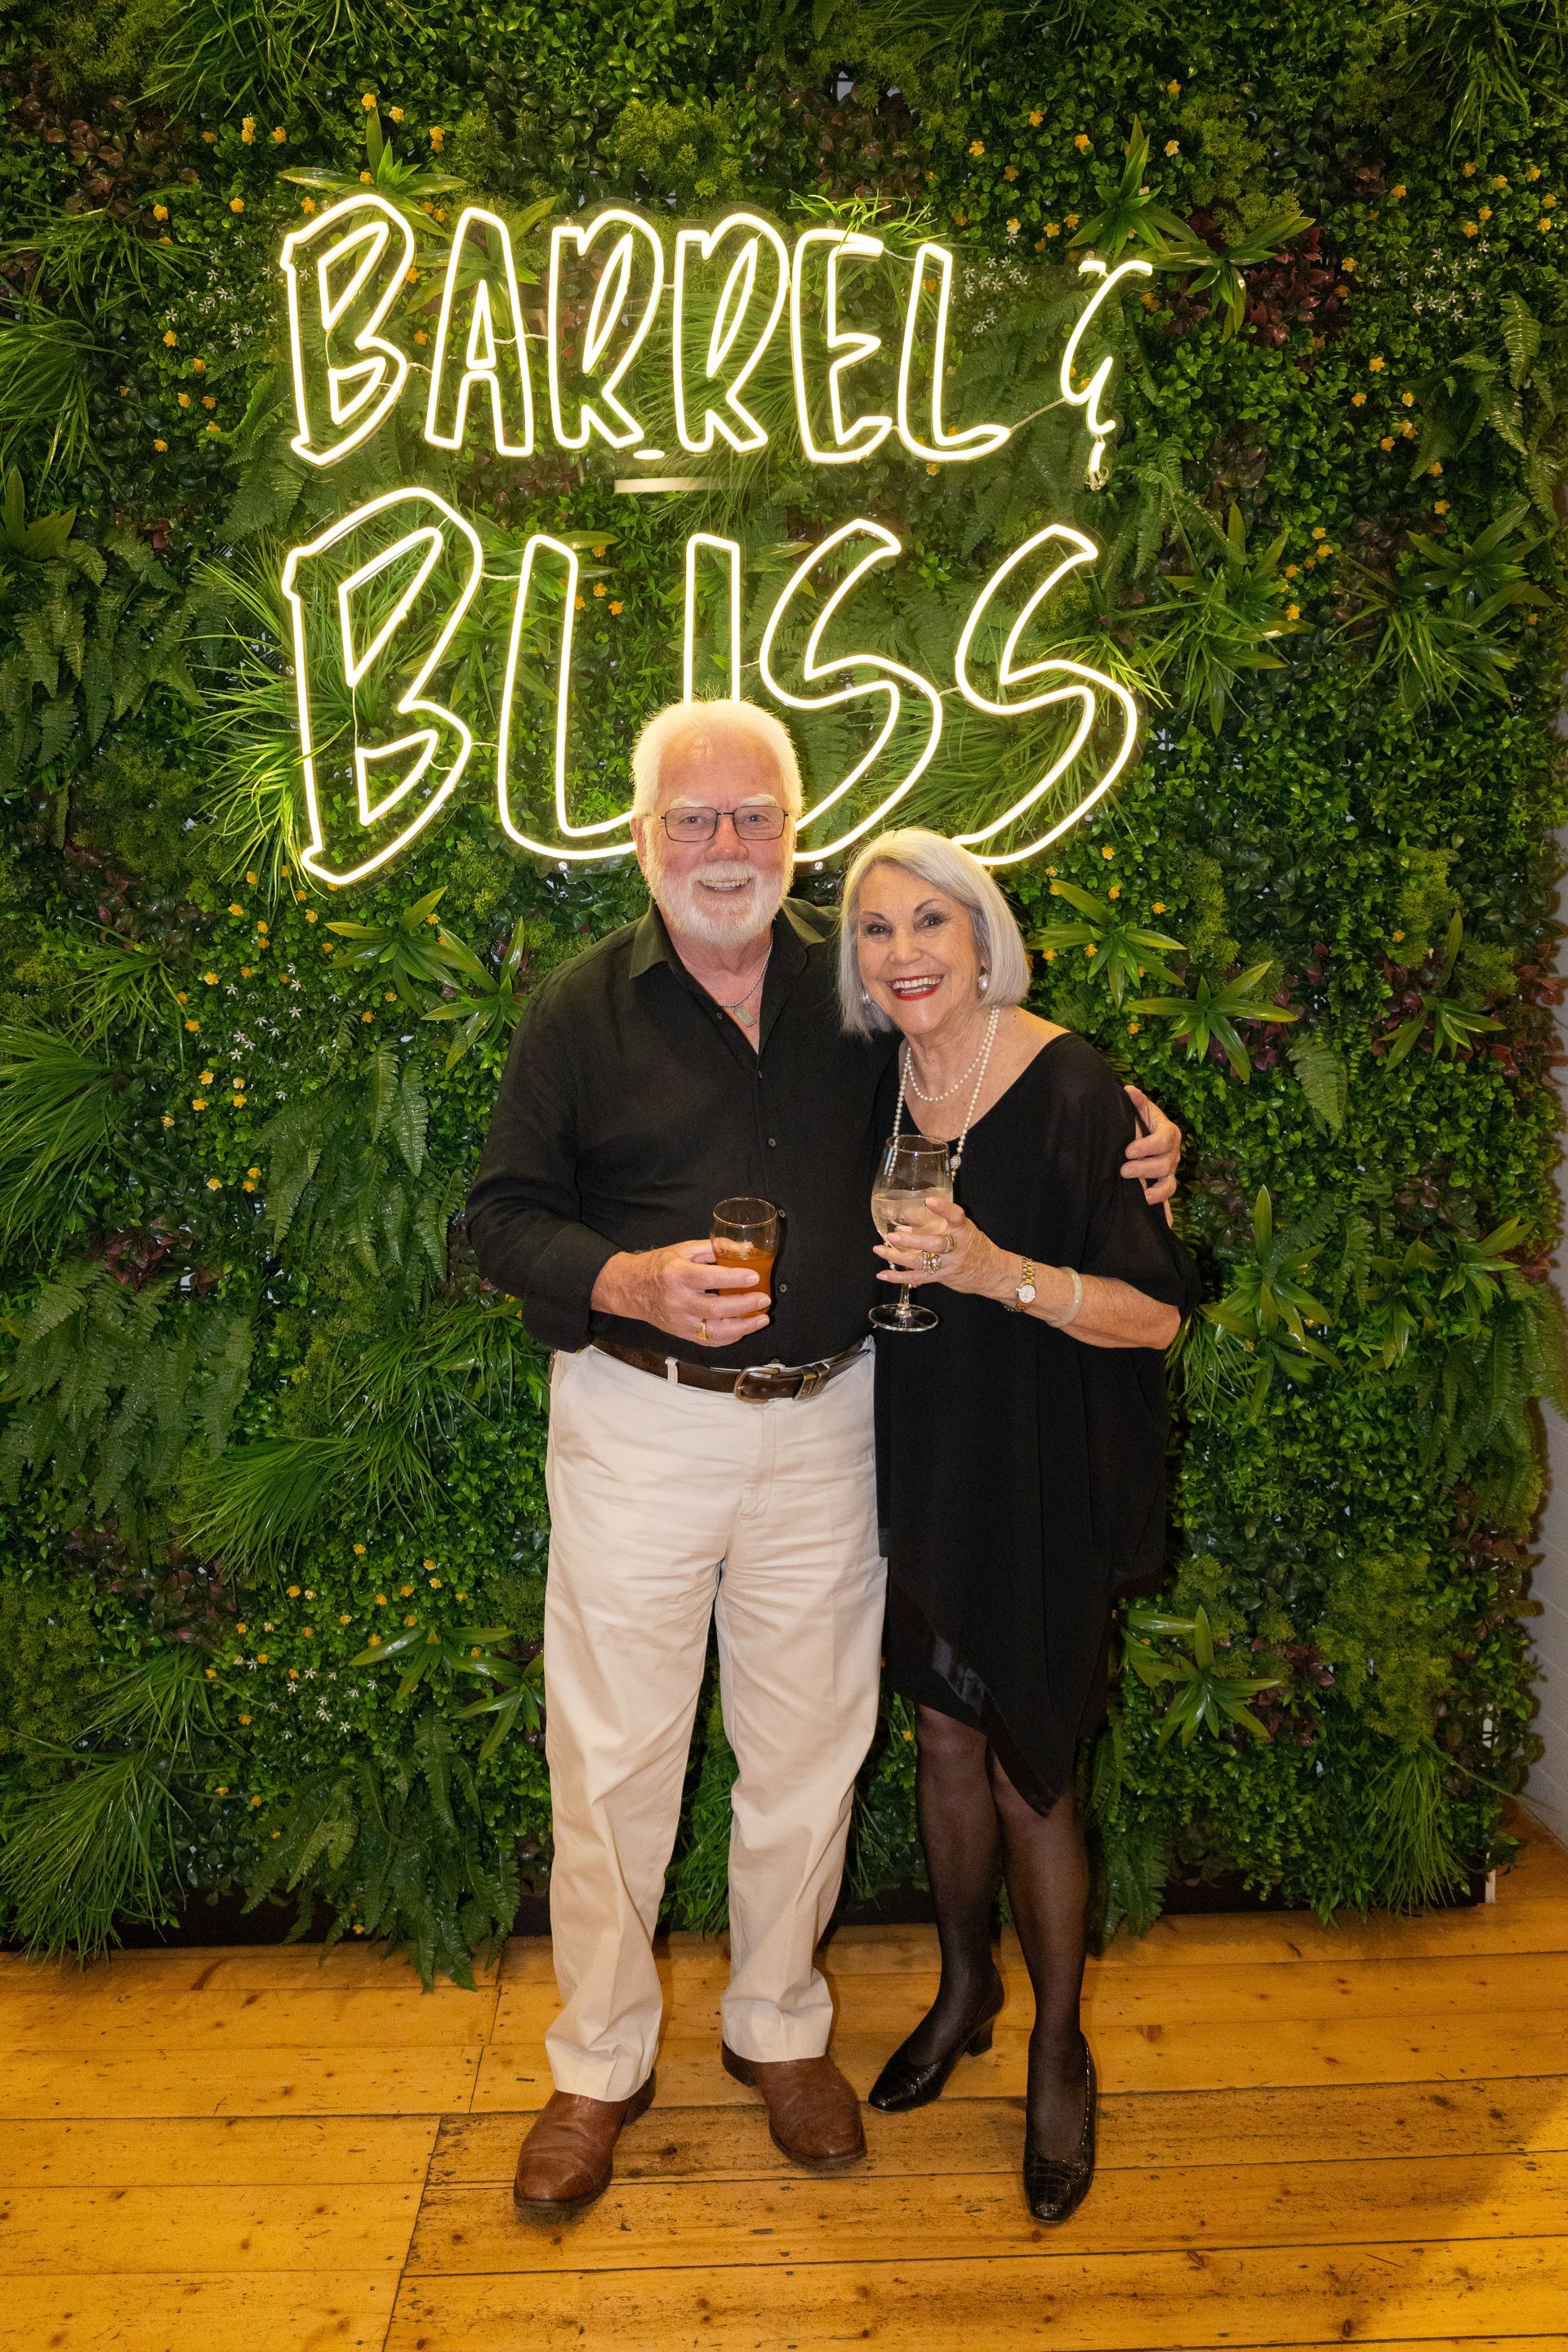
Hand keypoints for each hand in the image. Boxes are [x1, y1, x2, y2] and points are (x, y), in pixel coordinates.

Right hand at [592, 1240, 769, 1346]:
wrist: (629, 1289)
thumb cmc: (657, 1266)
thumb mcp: (683, 1249)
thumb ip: (713, 1247)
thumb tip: (743, 1249)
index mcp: (677, 1275)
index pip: (709, 1279)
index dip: (734, 1278)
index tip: (754, 1276)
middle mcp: (678, 1301)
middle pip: (716, 1309)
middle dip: (745, 1306)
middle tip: (764, 1299)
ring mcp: (680, 1321)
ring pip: (716, 1331)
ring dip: (743, 1327)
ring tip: (761, 1319)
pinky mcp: (681, 1333)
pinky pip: (709, 1341)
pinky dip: (730, 1338)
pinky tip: (743, 1329)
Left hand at [875, 1195, 1007, 1297]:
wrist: (992, 1272)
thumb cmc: (974, 1246)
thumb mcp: (962, 1230)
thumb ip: (937, 1226)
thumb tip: (905, 1225)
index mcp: (963, 1231)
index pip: (955, 1217)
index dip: (943, 1209)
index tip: (929, 1201)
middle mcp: (956, 1247)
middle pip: (934, 1244)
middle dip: (912, 1240)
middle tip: (892, 1235)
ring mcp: (949, 1264)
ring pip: (922, 1261)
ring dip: (898, 1257)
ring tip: (879, 1250)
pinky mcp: (941, 1277)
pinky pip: (918, 1277)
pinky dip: (899, 1277)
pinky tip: (883, 1274)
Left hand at [1123, 1085, 1180, 1204]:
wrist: (1138, 1135)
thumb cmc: (1138, 1121)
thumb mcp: (1139, 1110)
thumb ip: (1136, 1102)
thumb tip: (1129, 1091)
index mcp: (1169, 1133)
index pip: (1165, 1140)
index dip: (1148, 1147)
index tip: (1128, 1150)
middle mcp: (1172, 1155)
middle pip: (1166, 1165)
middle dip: (1145, 1169)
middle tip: (1124, 1171)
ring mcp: (1168, 1173)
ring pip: (1169, 1185)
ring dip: (1155, 1193)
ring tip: (1139, 1195)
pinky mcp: (1162, 1187)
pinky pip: (1166, 1202)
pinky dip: (1165, 1214)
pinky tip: (1164, 1226)